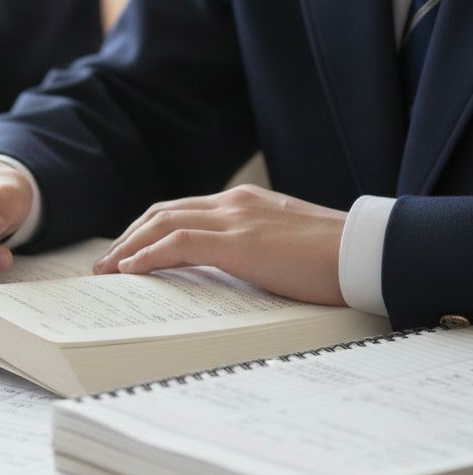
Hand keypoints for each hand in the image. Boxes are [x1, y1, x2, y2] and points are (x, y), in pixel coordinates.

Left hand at [93, 185, 346, 305]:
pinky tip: (131, 270)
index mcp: (242, 203)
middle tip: (106, 263)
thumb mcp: (282, 244)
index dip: (147, 230)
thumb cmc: (332, 256)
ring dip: (129, 248)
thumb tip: (231, 268)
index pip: (180, 210)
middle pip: (162, 213)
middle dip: (128, 237)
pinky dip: (150, 255)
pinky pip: (180, 244)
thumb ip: (252, 246)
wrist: (368, 251)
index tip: (126, 251)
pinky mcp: (240, 242)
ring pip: (163, 224)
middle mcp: (233, 204)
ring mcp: (235, 219)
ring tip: (107, 270)